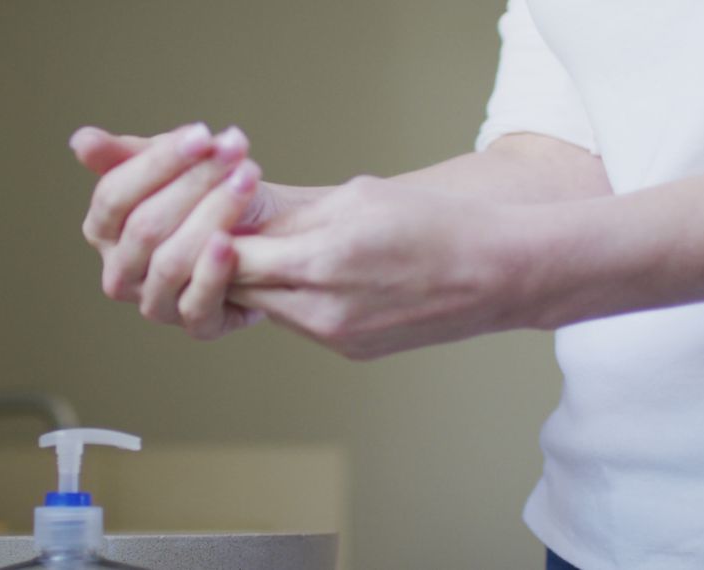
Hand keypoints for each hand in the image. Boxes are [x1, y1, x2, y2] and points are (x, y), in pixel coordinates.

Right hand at [70, 123, 271, 338]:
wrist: (271, 237)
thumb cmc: (212, 197)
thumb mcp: (175, 168)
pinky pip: (197, 303)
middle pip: (145, 227)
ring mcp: (156, 303)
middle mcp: (120, 273)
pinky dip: (213, 271)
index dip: (157, 164)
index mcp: (103, 231)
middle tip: (235, 152)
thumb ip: (130, 154)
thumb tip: (80, 141)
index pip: (114, 196)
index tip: (201, 134)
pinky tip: (231, 241)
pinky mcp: (197, 325)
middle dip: (193, 183)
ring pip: (170, 262)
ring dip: (213, 215)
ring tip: (247, 180)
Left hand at [228, 176, 522, 358]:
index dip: (212, 232)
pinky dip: (293, 298)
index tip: (207, 213)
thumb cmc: (433, 222)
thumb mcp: (356, 197)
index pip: (230, 256)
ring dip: (260, 280)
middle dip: (228, 260)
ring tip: (271, 246)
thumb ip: (291, 215)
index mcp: (321, 262)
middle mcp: (321, 311)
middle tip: (224, 228)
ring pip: (268, 307)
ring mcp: (336, 338)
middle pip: (241, 288)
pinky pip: (300, 323)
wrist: (497, 272)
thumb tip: (239, 219)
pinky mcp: (351, 351)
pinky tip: (311, 273)